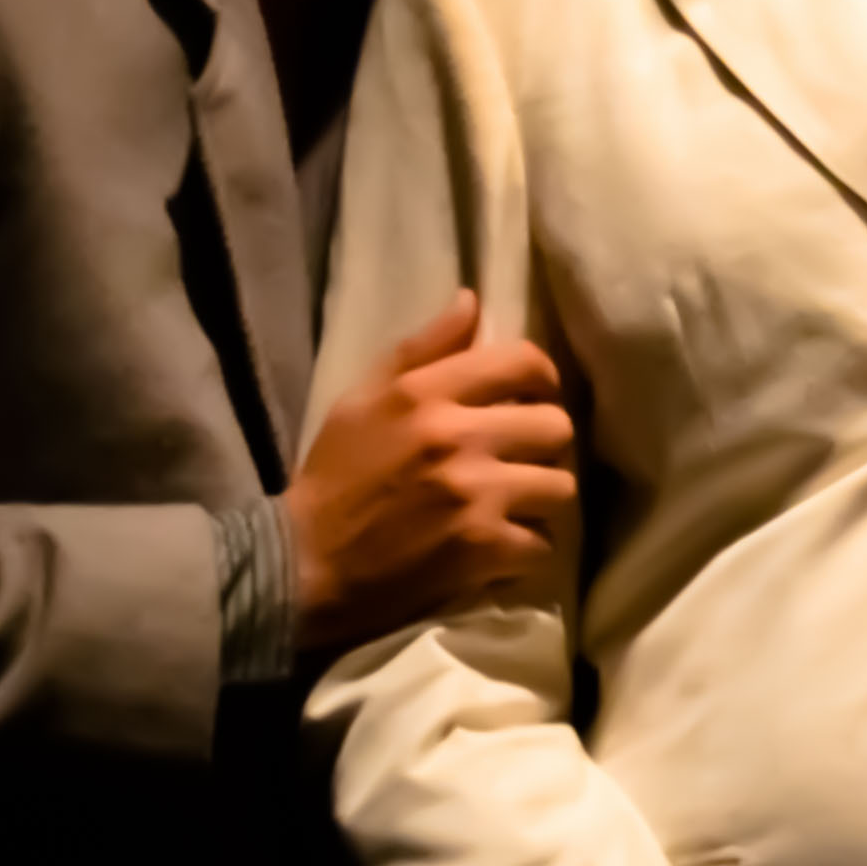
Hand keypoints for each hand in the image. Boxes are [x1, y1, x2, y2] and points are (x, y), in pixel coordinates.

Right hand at [278, 288, 576, 658]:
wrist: (305, 564)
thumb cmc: (334, 479)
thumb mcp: (362, 400)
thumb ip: (421, 350)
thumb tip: (472, 301)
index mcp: (425, 393)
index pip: (524, 362)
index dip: (541, 380)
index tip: (530, 400)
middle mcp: (458, 436)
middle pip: (556, 426)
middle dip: (544, 445)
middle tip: (521, 460)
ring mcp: (475, 495)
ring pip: (561, 486)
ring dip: (541, 501)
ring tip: (515, 507)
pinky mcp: (482, 549)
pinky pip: (543, 544)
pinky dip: (525, 551)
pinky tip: (499, 550)